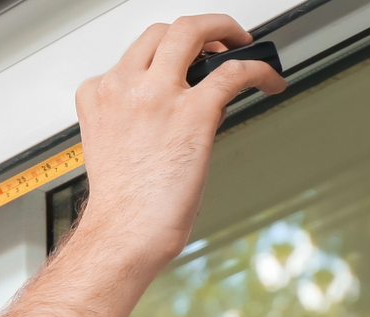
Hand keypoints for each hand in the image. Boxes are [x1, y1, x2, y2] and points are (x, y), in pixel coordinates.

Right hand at [74, 15, 285, 259]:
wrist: (124, 233)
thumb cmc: (121, 204)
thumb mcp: (112, 147)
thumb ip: (135, 119)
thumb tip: (181, 109)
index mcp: (100, 96)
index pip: (133, 54)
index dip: (165, 54)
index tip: (184, 61)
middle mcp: (125, 87)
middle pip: (162, 31)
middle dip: (195, 31)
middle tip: (217, 44)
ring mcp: (158, 96)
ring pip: (192, 31)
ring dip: (223, 30)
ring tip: (242, 45)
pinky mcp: (193, 113)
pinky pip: (234, 72)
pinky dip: (259, 70)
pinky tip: (268, 80)